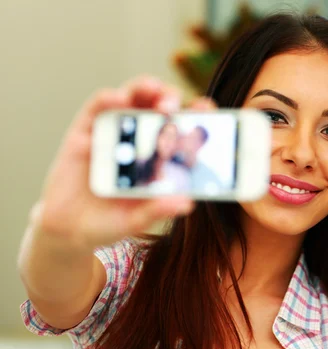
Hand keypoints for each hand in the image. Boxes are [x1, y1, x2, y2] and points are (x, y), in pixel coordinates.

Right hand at [34, 76, 196, 249]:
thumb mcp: (136, 220)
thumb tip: (186, 203)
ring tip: (153, 90)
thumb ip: (158, 210)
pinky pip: (98, 107)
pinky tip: (118, 99)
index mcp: (160, 156)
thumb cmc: (110, 222)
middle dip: (170, 98)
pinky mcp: (85, 131)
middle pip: (159, 106)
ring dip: (143, 88)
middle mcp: (139, 138)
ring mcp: (113, 131)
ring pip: (132, 97)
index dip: (195, 115)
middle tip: (172, 107)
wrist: (68, 229)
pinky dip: (109, 99)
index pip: (182, 128)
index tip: (207, 109)